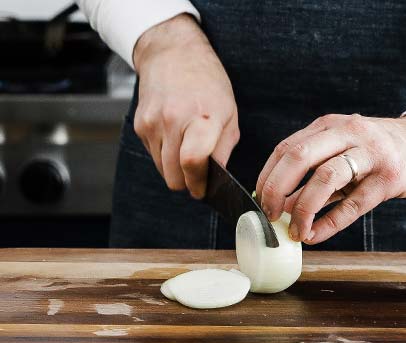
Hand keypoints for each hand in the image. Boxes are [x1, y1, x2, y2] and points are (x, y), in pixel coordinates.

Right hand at [133, 14, 238, 198]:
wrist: (173, 54)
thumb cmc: (208, 82)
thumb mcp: (229, 113)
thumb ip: (224, 149)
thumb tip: (217, 178)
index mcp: (202, 117)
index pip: (193, 162)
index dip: (198, 183)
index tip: (203, 190)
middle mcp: (173, 120)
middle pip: (174, 176)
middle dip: (187, 182)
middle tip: (199, 175)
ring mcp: (153, 123)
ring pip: (162, 170)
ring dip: (176, 170)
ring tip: (188, 151)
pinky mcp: (140, 125)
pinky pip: (153, 155)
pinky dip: (165, 155)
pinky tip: (175, 137)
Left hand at [256, 113, 405, 243]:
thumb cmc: (380, 151)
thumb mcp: (345, 150)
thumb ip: (315, 173)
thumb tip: (281, 204)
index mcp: (331, 125)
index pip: (286, 147)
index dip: (268, 176)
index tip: (260, 200)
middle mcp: (348, 132)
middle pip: (299, 156)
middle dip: (276, 188)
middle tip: (269, 214)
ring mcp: (371, 154)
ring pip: (325, 178)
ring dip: (303, 209)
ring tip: (294, 231)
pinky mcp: (390, 178)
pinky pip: (353, 204)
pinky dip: (329, 223)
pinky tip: (316, 235)